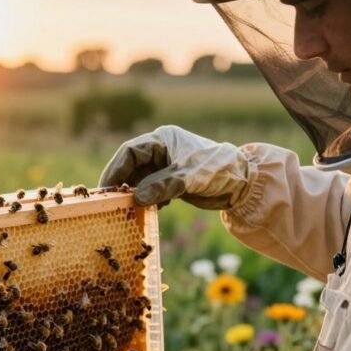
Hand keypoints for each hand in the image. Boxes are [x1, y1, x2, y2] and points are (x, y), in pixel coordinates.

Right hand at [99, 125, 253, 208]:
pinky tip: (150, 210)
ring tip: (127, 210)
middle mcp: (161, 150)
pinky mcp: (172, 181)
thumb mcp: (188, 178)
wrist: (244, 183)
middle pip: (131, 166)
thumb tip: (135, 199)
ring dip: (134, 195)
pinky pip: (151, 190)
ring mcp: (166, 166)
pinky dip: (147, 200)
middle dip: (122, 184)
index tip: (106, 190)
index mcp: (163, 140)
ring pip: (140, 180)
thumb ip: (161, 187)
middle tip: (110, 204)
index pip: (130, 152)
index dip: (115, 170)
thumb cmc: (217, 170)